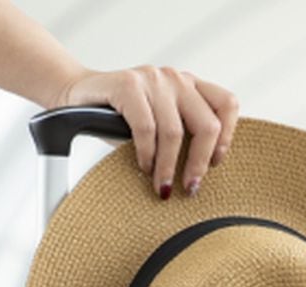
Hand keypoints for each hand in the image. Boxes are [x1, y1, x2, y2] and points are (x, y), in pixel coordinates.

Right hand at [54, 66, 239, 197]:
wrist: (78, 96)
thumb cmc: (123, 119)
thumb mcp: (161, 126)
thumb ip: (184, 138)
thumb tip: (201, 179)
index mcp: (191, 86)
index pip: (226, 104)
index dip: (226, 138)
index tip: (214, 164)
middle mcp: (176, 79)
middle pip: (206, 125)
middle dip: (198, 164)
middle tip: (189, 188)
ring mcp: (153, 79)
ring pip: (174, 132)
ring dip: (168, 167)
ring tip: (161, 186)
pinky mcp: (128, 84)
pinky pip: (146, 129)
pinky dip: (147, 154)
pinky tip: (143, 166)